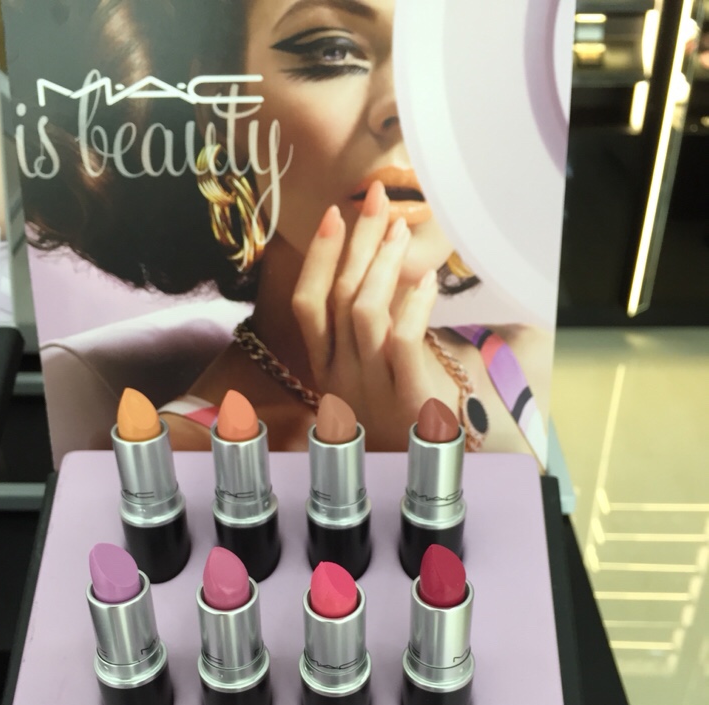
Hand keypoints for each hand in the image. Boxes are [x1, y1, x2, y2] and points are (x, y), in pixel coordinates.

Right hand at [291, 181, 457, 449]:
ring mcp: (369, 386)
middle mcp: (339, 375)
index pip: (307, 304)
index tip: (335, 216)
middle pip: (338, 296)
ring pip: (364, 312)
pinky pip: (401, 339)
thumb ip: (363, 336)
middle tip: (378, 199)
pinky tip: (429, 282)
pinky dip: (413, 304)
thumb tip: (379, 276)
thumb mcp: (366, 377)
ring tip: (402, 232)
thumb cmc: (394, 420)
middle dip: (357, 242)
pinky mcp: (404, 397)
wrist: (419, 472)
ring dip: (383, 265)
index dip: (319, 258)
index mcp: (324, 368)